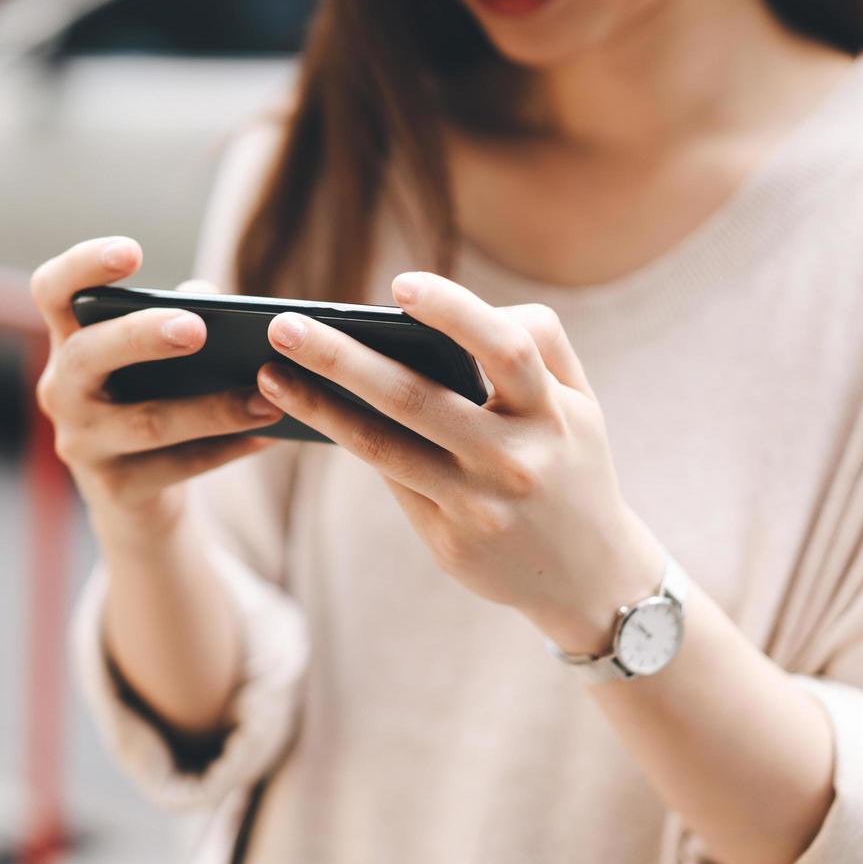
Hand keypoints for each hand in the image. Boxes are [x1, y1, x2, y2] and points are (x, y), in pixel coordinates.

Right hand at [30, 237, 282, 552]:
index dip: (83, 266)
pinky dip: (227, 449)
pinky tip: (269, 435)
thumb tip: (215, 301)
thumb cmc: (153, 400)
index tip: (132, 251)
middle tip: (196, 326)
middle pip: (89, 353)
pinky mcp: (114, 489)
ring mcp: (82, 444)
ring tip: (266, 397)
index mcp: (69, 341)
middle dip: (141, 336)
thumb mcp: (162, 358)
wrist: (137, 497)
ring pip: (147, 422)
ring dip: (212, 408)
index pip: (51, 290)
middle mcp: (61, 390)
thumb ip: (184, 317)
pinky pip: (176, 468)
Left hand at [253, 270, 658, 650]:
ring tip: (269, 372)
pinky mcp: (451, 541)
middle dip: (342, 358)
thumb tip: (457, 310)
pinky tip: (307, 412)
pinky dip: (348, 441)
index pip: (506, 349)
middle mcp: (515, 459)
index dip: (454, 311)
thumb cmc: (572, 466)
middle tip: (282, 325)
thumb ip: (540, 348)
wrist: (593, 579)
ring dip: (321, 406)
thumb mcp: (581, 406)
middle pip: (416, 398)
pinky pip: (390, 479)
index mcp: (552, 413)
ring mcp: (480, 505)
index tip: (399, 285)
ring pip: (386, 447)